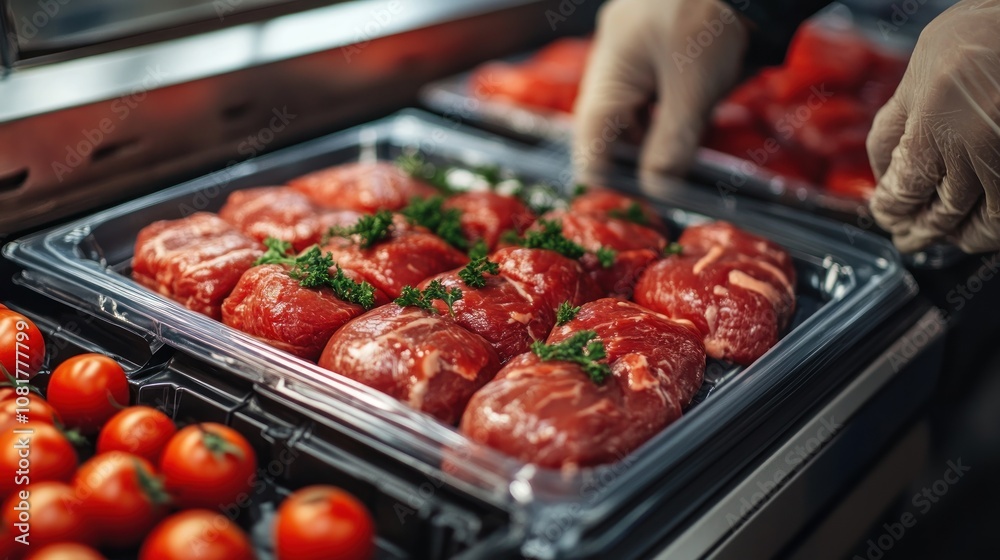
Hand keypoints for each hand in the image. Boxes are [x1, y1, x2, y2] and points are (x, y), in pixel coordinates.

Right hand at [572, 0, 748, 181]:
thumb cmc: (714, 19)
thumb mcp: (694, 89)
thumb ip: (672, 143)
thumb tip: (657, 189)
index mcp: (609, 71)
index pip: (590, 140)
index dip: (605, 178)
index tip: (631, 205)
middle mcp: (612, 64)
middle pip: (607, 130)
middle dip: (630, 163)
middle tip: (658, 192)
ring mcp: (634, 56)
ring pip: (630, 116)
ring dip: (648, 144)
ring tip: (672, 171)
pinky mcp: (658, 53)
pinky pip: (649, 98)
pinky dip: (662, 122)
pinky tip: (681, 137)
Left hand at [867, 0, 999, 253]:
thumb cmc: (987, 28)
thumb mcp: (925, 63)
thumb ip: (901, 114)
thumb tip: (887, 161)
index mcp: (934, 120)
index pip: (900, 185)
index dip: (889, 204)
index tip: (885, 210)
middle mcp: (971, 147)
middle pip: (934, 208)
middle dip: (915, 227)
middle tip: (905, 237)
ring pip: (975, 220)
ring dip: (952, 234)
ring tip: (939, 239)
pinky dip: (991, 229)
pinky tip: (979, 232)